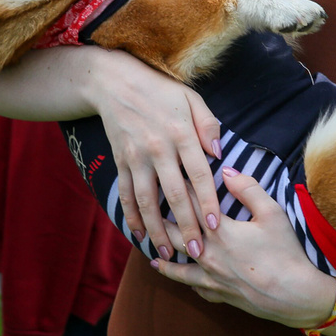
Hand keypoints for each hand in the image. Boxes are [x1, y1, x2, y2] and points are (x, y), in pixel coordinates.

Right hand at [89, 51, 221, 261]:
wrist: (115, 82)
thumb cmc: (161, 91)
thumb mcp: (191, 98)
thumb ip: (208, 125)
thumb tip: (219, 153)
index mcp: (181, 133)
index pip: (199, 174)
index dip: (208, 201)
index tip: (216, 225)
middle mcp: (158, 148)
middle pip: (174, 194)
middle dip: (186, 225)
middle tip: (196, 251)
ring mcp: (136, 157)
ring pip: (147, 201)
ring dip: (157, 229)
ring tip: (166, 252)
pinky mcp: (120, 162)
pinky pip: (126, 194)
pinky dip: (131, 216)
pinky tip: (139, 234)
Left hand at [153, 168, 335, 327]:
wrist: (295, 296)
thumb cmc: (286, 253)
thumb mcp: (272, 213)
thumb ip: (248, 189)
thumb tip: (226, 172)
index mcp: (219, 232)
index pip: (191, 205)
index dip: (179, 189)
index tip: (169, 177)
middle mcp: (208, 255)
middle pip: (175, 235)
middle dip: (161, 221)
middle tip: (148, 211)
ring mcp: (212, 279)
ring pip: (178, 268)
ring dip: (164, 257)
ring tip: (151, 253)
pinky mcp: (221, 295)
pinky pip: (196, 288)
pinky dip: (185, 281)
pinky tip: (182, 279)